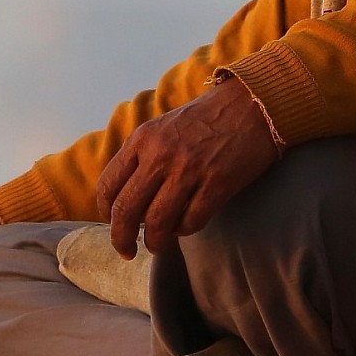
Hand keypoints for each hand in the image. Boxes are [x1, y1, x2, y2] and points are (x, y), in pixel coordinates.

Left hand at [93, 81, 279, 257]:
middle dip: (121, 237)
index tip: (111, 224)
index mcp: (142, 140)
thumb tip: (125, 197)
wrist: (250, 105)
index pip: (109, 185)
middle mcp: (160, 155)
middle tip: (125, 251)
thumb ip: (141, 157)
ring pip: (157, 222)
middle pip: (127, 210)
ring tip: (156, 245)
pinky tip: (183, 228)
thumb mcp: (161, 128)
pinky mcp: (217, 184)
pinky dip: (183, 231)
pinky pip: (190, 221)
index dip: (105, 212)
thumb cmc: (204, 119)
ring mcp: (188, 170)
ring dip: (154, 241)